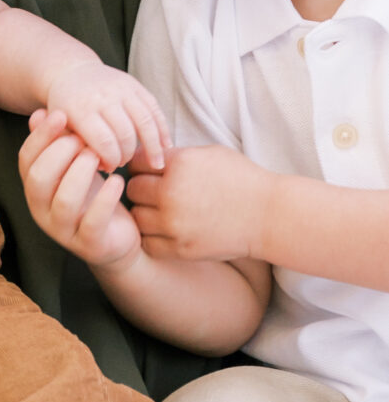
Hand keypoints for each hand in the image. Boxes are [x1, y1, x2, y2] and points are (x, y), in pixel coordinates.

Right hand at [19, 110, 140, 267]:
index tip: (61, 114)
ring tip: (99, 156)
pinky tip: (118, 181)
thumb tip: (39, 112)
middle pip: (39, 180)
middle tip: (83, 138)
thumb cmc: (93, 197)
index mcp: (35, 190)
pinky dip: (106, 198)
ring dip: (81, 173)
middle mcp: (42, 212)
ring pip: (64, 201)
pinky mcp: (90, 245)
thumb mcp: (74, 167)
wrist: (117, 239)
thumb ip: (57, 142)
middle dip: (60, 153)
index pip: (26, 160)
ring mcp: (64, 232)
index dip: (40, 136)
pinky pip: (93, 222)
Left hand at [45, 61, 170, 172]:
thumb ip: (77, 148)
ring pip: (145, 121)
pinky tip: (166, 146)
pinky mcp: (135, 84)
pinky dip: (163, 128)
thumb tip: (102, 166)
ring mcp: (121, 88)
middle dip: (128, 154)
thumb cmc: (65, 107)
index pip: (104, 142)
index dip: (111, 160)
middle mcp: (103, 97)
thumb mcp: (60, 127)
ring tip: (156, 164)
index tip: (110, 168)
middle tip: (124, 164)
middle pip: (126, 133)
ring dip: (153, 146)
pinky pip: (154, 108)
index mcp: (81, 110)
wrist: (72, 72)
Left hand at [127, 144, 272, 261]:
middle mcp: (171, 193)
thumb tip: (147, 157)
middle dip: (142, 189)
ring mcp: (174, 223)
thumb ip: (176, 156)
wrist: (268, 215)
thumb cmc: (242, 180)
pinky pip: (148, 242)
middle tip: (157, 192)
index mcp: (179, 164)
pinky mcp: (179, 248)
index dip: (143, 166)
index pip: (136, 162)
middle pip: (132, 189)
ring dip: (146, 213)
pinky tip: (168, 230)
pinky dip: (154, 236)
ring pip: (136, 217)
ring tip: (162, 211)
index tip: (153, 171)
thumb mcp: (210, 154)